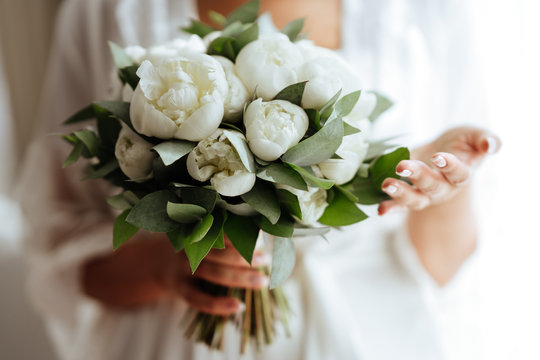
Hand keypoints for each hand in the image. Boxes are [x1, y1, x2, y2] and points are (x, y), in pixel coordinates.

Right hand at [83, 233, 268, 315]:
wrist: (149, 262)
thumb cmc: (190, 246)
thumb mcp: (201, 232)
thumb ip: (227, 233)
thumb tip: (262, 234)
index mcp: (198, 227)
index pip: (222, 228)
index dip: (242, 232)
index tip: (262, 235)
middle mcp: (189, 244)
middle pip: (219, 249)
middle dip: (244, 255)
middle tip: (267, 259)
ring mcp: (182, 266)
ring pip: (212, 272)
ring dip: (239, 277)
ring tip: (262, 282)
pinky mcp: (177, 287)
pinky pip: (197, 297)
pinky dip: (217, 304)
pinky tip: (237, 306)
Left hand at [378, 126, 500, 214]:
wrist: (440, 153)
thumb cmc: (460, 143)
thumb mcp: (473, 135)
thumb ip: (485, 139)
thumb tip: (491, 146)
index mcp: (461, 175)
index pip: (459, 174)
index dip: (450, 166)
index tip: (438, 156)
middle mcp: (443, 189)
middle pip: (432, 187)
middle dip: (417, 176)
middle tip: (402, 165)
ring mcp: (424, 195)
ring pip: (414, 200)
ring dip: (400, 194)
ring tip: (386, 184)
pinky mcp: (407, 194)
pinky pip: (398, 206)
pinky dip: (389, 208)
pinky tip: (379, 208)